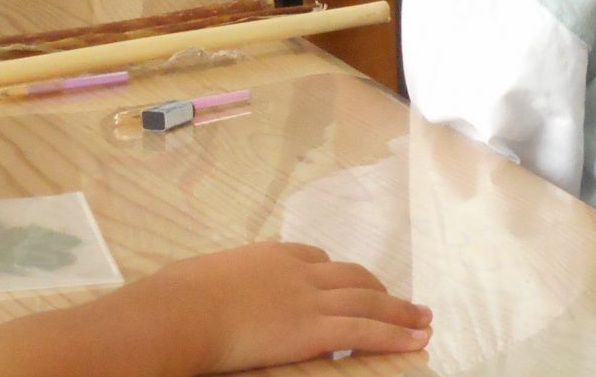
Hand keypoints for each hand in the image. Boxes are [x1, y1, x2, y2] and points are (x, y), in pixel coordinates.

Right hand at [140, 242, 430, 371]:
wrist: (179, 313)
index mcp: (268, 256)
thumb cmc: (173, 302)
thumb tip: (191, 296)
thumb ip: (210, 286)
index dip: (334, 273)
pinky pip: (365, 330)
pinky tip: (417, 339)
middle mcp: (297, 271)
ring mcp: (308, 298)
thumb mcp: (194, 281)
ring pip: (368, 300)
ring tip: (422, 318)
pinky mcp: (313, 328)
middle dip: (378, 288)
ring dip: (400, 310)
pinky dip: (396, 334)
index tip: (345, 281)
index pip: (313, 257)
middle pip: (351, 275)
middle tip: (398, 300)